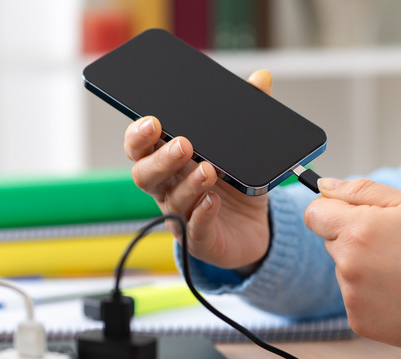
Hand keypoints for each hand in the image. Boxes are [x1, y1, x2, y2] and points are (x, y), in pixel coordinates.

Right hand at [124, 70, 273, 271]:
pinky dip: (203, 214)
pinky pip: (196, 228)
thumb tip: (261, 78)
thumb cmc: (237, 185)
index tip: (151, 121)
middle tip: (184, 144)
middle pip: (146, 175)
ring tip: (209, 170)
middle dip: (161, 158)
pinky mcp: (200, 238)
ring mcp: (182, 215)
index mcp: (169, 161)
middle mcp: (169, 188)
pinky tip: (214, 201)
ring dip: (189, 183)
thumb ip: (248, 112)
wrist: (253, 229)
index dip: (138, 136)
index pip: (140, 148)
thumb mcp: (244, 148)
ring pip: (172, 200)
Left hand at [304, 178, 400, 347]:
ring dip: (365, 267)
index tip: (352, 214)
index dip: (332, 210)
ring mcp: (352, 296)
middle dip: (354, 237)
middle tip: (395, 244)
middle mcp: (348, 264)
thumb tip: (324, 186)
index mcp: (357, 230)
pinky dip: (372, 295)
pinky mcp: (359, 321)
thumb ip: (361, 190)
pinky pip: (355, 298)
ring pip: (345, 271)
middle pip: (332, 242)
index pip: (314, 214)